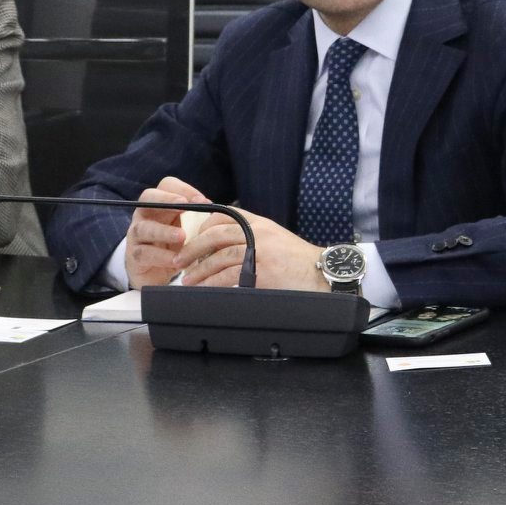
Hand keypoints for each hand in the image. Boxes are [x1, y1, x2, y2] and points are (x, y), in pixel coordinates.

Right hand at [125, 176, 209, 288]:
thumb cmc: (174, 246)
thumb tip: (217, 211)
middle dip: (166, 199)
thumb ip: (198, 219)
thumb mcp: (187, 230)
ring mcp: (136, 235)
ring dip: (164, 231)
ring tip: (182, 236)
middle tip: (185, 205)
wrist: (155, 273)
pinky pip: (144, 253)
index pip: (167, 185)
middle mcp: (145, 215)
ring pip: (144, 228)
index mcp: (160, 204)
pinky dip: (161, 257)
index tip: (203, 201)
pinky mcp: (134, 256)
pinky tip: (175, 261)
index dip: (184, 189)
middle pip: (148, 197)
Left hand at [177, 209, 325, 290]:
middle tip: (179, 260)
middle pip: (215, 234)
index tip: (191, 239)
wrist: (325, 273)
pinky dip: (211, 283)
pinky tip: (204, 289)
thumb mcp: (277, 241)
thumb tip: (227, 248)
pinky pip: (228, 276)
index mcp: (260, 223)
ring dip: (199, 270)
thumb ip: (254, 238)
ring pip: (218, 256)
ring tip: (187, 280)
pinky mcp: (262, 272)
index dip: (203, 226)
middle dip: (192, 248)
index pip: (223, 215)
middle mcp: (258, 233)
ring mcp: (260, 251)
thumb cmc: (301, 262)